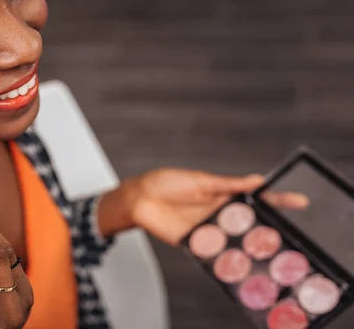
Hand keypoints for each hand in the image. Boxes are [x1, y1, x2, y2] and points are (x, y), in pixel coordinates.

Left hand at [100, 169, 307, 245]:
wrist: (138, 199)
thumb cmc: (165, 183)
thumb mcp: (200, 180)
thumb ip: (227, 184)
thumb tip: (257, 180)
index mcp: (222, 195)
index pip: (255, 198)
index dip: (276, 200)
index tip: (299, 201)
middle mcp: (219, 214)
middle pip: (250, 221)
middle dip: (270, 226)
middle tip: (289, 230)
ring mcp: (209, 229)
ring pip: (236, 239)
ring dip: (251, 243)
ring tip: (269, 245)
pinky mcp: (196, 243)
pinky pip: (216, 252)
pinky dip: (228, 255)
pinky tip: (241, 258)